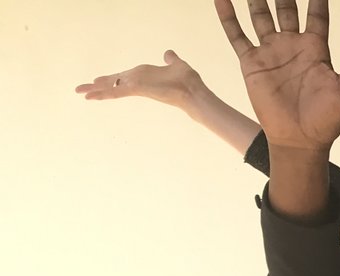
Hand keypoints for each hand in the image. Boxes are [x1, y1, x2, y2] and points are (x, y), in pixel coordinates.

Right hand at [76, 50, 202, 107]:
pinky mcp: (139, 90)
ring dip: (96, 91)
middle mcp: (138, 82)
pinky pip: (119, 91)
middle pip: (113, 83)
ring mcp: (138, 86)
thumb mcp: (177, 65)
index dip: (110, 78)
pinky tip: (93, 96)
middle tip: (82, 90)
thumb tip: (168, 54)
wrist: (195, 92)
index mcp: (144, 76)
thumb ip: (171, 60)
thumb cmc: (188, 81)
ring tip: (82, 93)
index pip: (122, 77)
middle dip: (98, 86)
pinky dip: (106, 93)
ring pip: (112, 88)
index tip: (97, 80)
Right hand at [215, 0, 339, 152]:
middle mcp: (292, 44)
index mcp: (316, 48)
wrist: (300, 140)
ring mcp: (271, 51)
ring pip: (260, 15)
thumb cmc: (328, 120)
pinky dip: (228, 16)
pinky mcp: (252, 63)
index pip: (317, 13)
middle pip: (286, 7)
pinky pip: (237, 34)